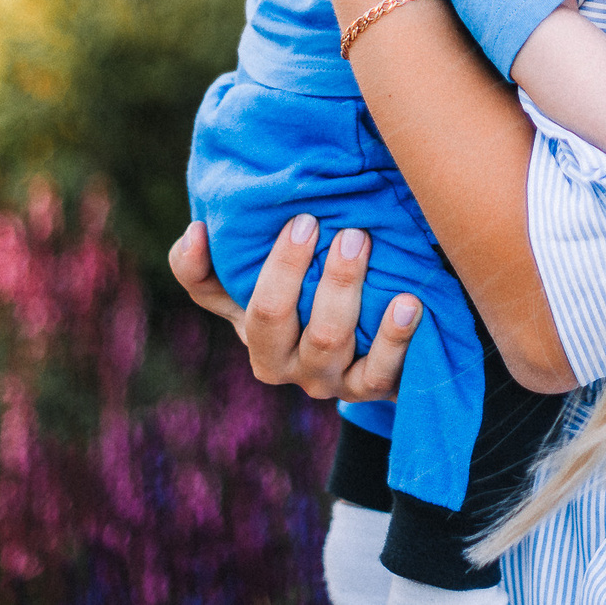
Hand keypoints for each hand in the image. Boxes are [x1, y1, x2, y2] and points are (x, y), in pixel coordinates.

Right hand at [167, 216, 420, 400]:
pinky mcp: (369, 389)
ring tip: (360, 239)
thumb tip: (197, 230)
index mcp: (248, 329)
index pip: (214, 294)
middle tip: (317, 220)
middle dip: (290, 267)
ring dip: (340, 287)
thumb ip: (220, 258)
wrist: (374, 350)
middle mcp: (280, 362)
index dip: (219, 256)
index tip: (274, 216)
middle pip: (271, 318)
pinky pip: (377, 372)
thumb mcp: (267, 280)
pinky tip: (408, 303)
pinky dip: (393, 337)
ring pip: (325, 339)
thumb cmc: (311, 299)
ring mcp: (325, 380)